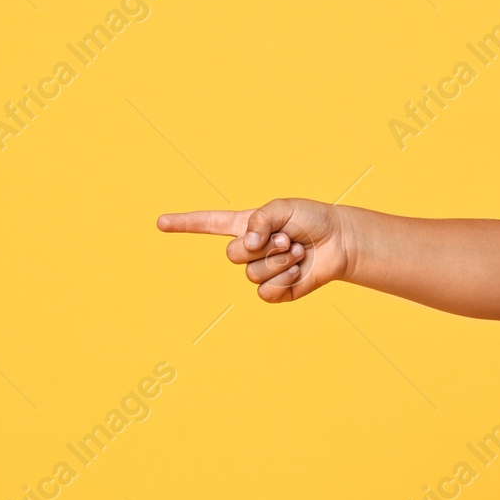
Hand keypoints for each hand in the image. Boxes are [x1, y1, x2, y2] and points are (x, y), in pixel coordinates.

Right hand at [157, 198, 351, 302]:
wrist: (339, 241)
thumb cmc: (312, 219)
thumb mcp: (283, 208)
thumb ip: (259, 219)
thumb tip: (247, 244)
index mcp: (247, 226)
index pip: (209, 224)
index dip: (185, 224)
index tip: (160, 222)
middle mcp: (251, 250)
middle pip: (232, 254)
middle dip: (261, 245)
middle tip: (286, 237)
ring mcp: (262, 272)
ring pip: (251, 274)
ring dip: (279, 260)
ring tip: (297, 250)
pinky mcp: (276, 291)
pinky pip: (266, 292)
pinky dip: (284, 279)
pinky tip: (298, 270)